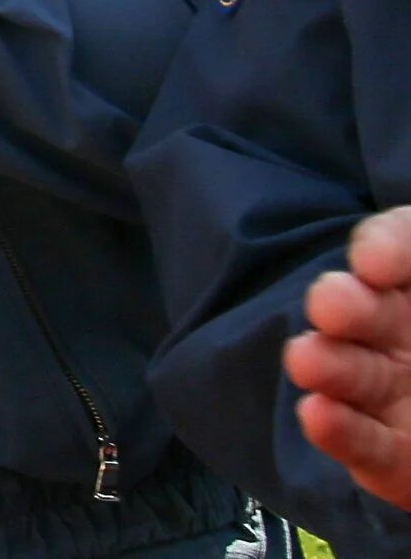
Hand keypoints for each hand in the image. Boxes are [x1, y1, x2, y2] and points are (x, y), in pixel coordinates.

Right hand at [292, 208, 410, 509]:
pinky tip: (317, 415)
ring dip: (324, 364)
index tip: (374, 263)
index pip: (401, 247)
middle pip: (364, 309)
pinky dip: (340, 432)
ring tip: (306, 360)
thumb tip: (379, 260)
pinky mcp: (395, 460)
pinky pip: (368, 447)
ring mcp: (397, 397)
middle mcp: (403, 336)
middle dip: (343, 304)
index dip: (388, 247)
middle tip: (332, 305)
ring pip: (352, 374)